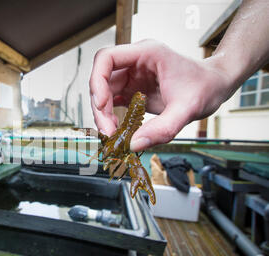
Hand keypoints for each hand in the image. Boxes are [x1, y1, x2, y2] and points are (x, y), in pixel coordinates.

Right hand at [89, 39, 235, 151]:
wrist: (216, 86)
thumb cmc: (206, 86)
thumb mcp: (188, 109)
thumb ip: (163, 128)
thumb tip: (135, 144)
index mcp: (147, 53)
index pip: (107, 58)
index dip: (97, 81)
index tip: (102, 104)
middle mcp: (136, 62)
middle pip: (101, 79)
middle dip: (99, 106)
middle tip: (107, 130)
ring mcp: (133, 76)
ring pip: (104, 92)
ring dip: (103, 114)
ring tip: (113, 133)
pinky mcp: (133, 90)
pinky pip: (112, 101)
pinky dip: (110, 116)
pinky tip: (117, 129)